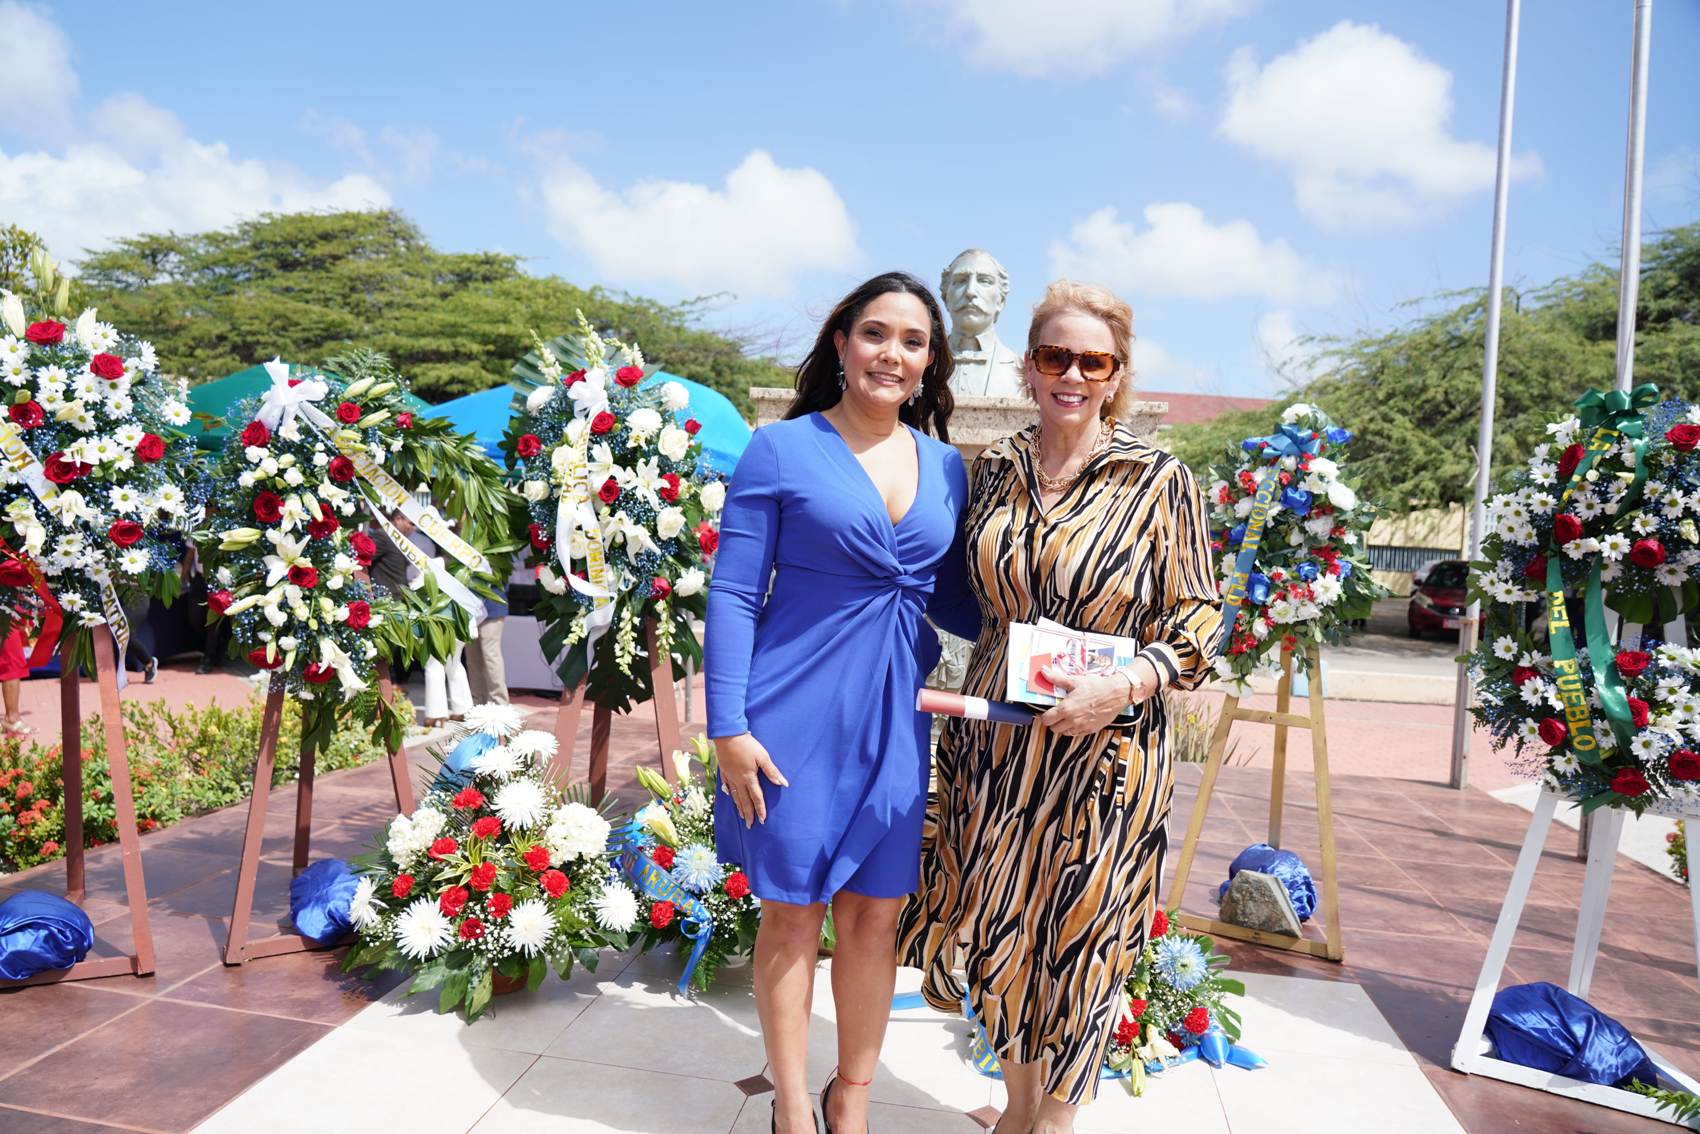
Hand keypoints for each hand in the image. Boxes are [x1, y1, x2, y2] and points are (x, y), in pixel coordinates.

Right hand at [712, 732, 788, 826]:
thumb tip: (783, 783)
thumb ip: (772, 771)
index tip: (763, 820)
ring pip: (735, 796)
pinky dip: (730, 796)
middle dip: (748, 814)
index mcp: (749, 777)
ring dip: (739, 808)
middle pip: (744, 801)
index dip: (760, 809)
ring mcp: (730, 776)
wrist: (727, 735)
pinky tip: (731, 798)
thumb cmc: (747, 744)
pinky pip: (727, 787)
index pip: (756, 797)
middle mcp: (738, 780)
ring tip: (742, 817)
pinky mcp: (724, 771)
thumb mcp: (763, 756)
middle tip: (750, 826)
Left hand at [1038, 658, 1159, 735]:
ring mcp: (1082, 726)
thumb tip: (1043, 671)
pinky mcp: (1091, 730)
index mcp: (1066, 708)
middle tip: (1057, 714)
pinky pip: (1078, 734)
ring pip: (1065, 733)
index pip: (1047, 720)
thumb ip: (1056, 678)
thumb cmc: (1096, 686)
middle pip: (1054, 729)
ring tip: (1068, 717)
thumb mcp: (1074, 681)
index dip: (1045, 716)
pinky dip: (1075, 729)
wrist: (1116, 693)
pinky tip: (1079, 719)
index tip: (1048, 712)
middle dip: (1054, 722)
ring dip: (1064, 727)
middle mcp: (1072, 720)